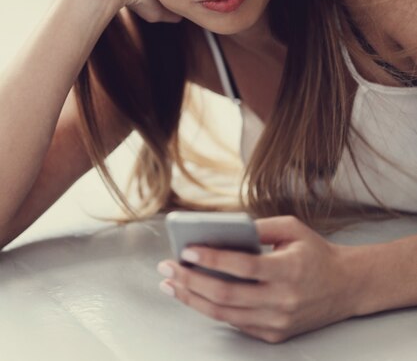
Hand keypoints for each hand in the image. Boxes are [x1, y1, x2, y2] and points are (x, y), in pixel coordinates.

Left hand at [157, 216, 354, 342]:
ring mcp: (278, 322)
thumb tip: (221, 229)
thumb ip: (259, 227)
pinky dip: (212, 310)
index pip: (243, 266)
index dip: (212, 258)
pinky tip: (194, 296)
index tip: (186, 249)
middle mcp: (283, 300)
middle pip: (227, 294)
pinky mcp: (274, 335)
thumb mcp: (292, 228)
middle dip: (191, 281)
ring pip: (226, 314)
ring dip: (193, 299)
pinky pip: (236, 323)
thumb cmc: (315, 252)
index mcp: (289, 270)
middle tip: (167, 268)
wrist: (346, 286)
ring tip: (171, 284)